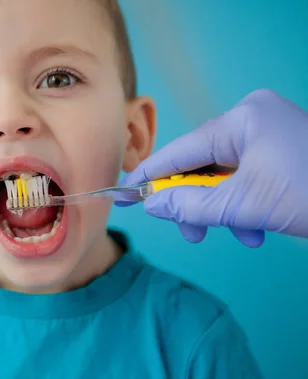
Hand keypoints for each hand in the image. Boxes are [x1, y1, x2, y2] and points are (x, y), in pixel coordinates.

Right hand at [117, 89, 307, 246]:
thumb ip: (190, 206)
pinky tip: (256, 227)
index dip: (149, 175)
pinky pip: (245, 178)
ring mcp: (269, 135)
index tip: (123, 194)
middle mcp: (253, 120)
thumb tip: (152, 205)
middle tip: (189, 233)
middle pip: (202, 165)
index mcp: (243, 119)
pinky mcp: (281, 153)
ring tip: (242, 233)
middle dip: (196, 202)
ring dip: (223, 210)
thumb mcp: (245, 205)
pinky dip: (244, 205)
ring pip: (224, 176)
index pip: (181, 149)